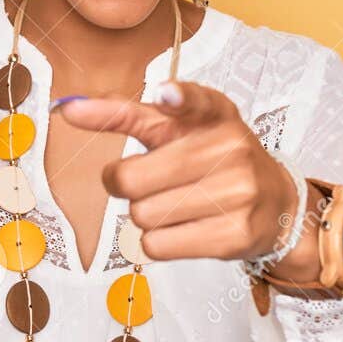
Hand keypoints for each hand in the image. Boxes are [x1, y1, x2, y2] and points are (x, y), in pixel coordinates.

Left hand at [54, 80, 320, 272]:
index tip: (166, 96)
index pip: (196, 100)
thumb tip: (66, 108)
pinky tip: (185, 227)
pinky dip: (158, 241)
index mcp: (215, 114)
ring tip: (177, 204)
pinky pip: (158, 245)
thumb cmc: (211, 159)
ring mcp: (237, 193)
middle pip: (133, 179)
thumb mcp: (177, 129)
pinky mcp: (234, 235)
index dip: (178, 98)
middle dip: (127, 185)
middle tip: (149, 182)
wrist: (276, 204)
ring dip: (146, 215)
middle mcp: (230, 148)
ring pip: (143, 215)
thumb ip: (124, 114)